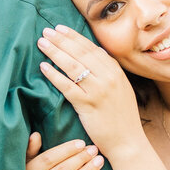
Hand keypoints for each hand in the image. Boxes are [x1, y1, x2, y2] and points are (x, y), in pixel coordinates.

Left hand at [37, 26, 142, 157]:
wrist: (128, 141)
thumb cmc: (122, 117)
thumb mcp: (121, 88)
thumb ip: (109, 71)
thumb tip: (95, 52)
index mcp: (116, 71)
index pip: (91, 47)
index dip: (74, 36)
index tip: (60, 28)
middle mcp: (108, 77)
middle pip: (80, 52)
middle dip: (61, 39)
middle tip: (46, 30)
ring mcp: (99, 90)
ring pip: (72, 65)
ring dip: (55, 52)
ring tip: (41, 43)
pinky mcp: (88, 105)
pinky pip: (67, 86)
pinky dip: (54, 75)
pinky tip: (43, 67)